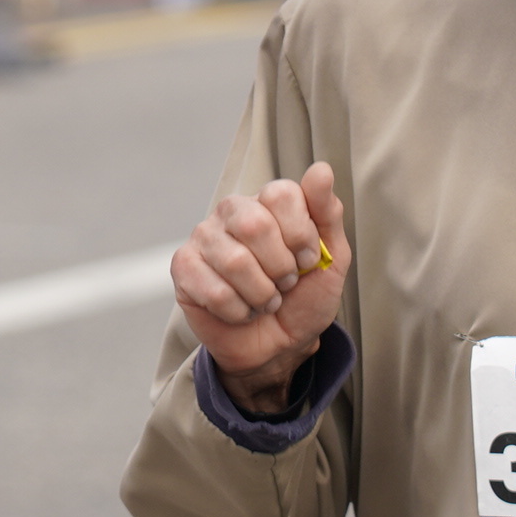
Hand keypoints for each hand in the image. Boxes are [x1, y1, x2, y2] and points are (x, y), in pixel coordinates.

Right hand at [170, 162, 350, 400]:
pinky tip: (240, 311)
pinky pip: (214, 290)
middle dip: (280, 267)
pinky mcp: (183, 268)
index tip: (308, 259)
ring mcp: (204, 237)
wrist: (279, 346)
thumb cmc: (303, 298)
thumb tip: (321, 170)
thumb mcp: (331, 257)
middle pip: (255, 224)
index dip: (301, 235)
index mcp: (268, 202)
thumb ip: (328, 213)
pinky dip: (238, 311)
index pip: (281, 194)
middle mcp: (232, 211)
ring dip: (261, 295)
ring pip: (235, 263)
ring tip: (264, 299)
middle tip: (284, 282)